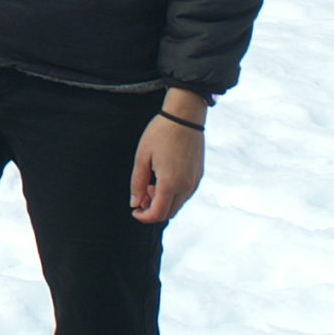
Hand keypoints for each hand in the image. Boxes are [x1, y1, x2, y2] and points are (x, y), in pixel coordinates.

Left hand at [129, 92, 207, 224]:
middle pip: (169, 213)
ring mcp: (195, 181)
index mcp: (170, 183)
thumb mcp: (142, 157)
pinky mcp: (199, 175)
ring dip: (163, 202)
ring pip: (178, 204)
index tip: (134, 211)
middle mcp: (186, 186)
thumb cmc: (160, 133)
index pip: (158, 213)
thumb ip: (137, 183)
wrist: (185, 116)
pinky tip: (163, 178)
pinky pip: (185, 194)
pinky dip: (173, 194)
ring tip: (150, 184)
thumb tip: (135, 203)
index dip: (144, 217)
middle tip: (141, 196)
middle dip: (153, 210)